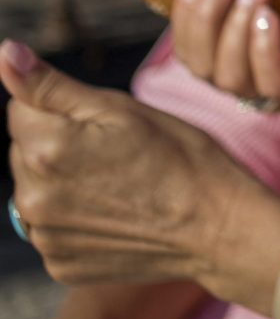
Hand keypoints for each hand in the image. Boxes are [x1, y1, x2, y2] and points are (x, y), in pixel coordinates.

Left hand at [1, 42, 279, 301]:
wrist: (219, 228)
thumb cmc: (181, 158)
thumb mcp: (123, 109)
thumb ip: (51, 86)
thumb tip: (6, 54)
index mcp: (46, 148)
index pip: (19, 111)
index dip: (63, 111)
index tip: (105, 126)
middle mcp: (32, 197)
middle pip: (25, 152)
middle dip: (59, 146)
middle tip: (118, 155)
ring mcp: (45, 236)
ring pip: (36, 191)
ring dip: (63, 184)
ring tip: (119, 187)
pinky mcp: (60, 264)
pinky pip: (52, 228)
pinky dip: (75, 220)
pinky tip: (115, 215)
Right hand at [166, 0, 279, 112]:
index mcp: (241, 54)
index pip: (191, 47)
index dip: (184, 13)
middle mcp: (254, 80)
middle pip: (200, 65)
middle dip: (201, 18)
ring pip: (230, 77)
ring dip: (232, 29)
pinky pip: (273, 83)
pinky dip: (263, 50)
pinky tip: (272, 17)